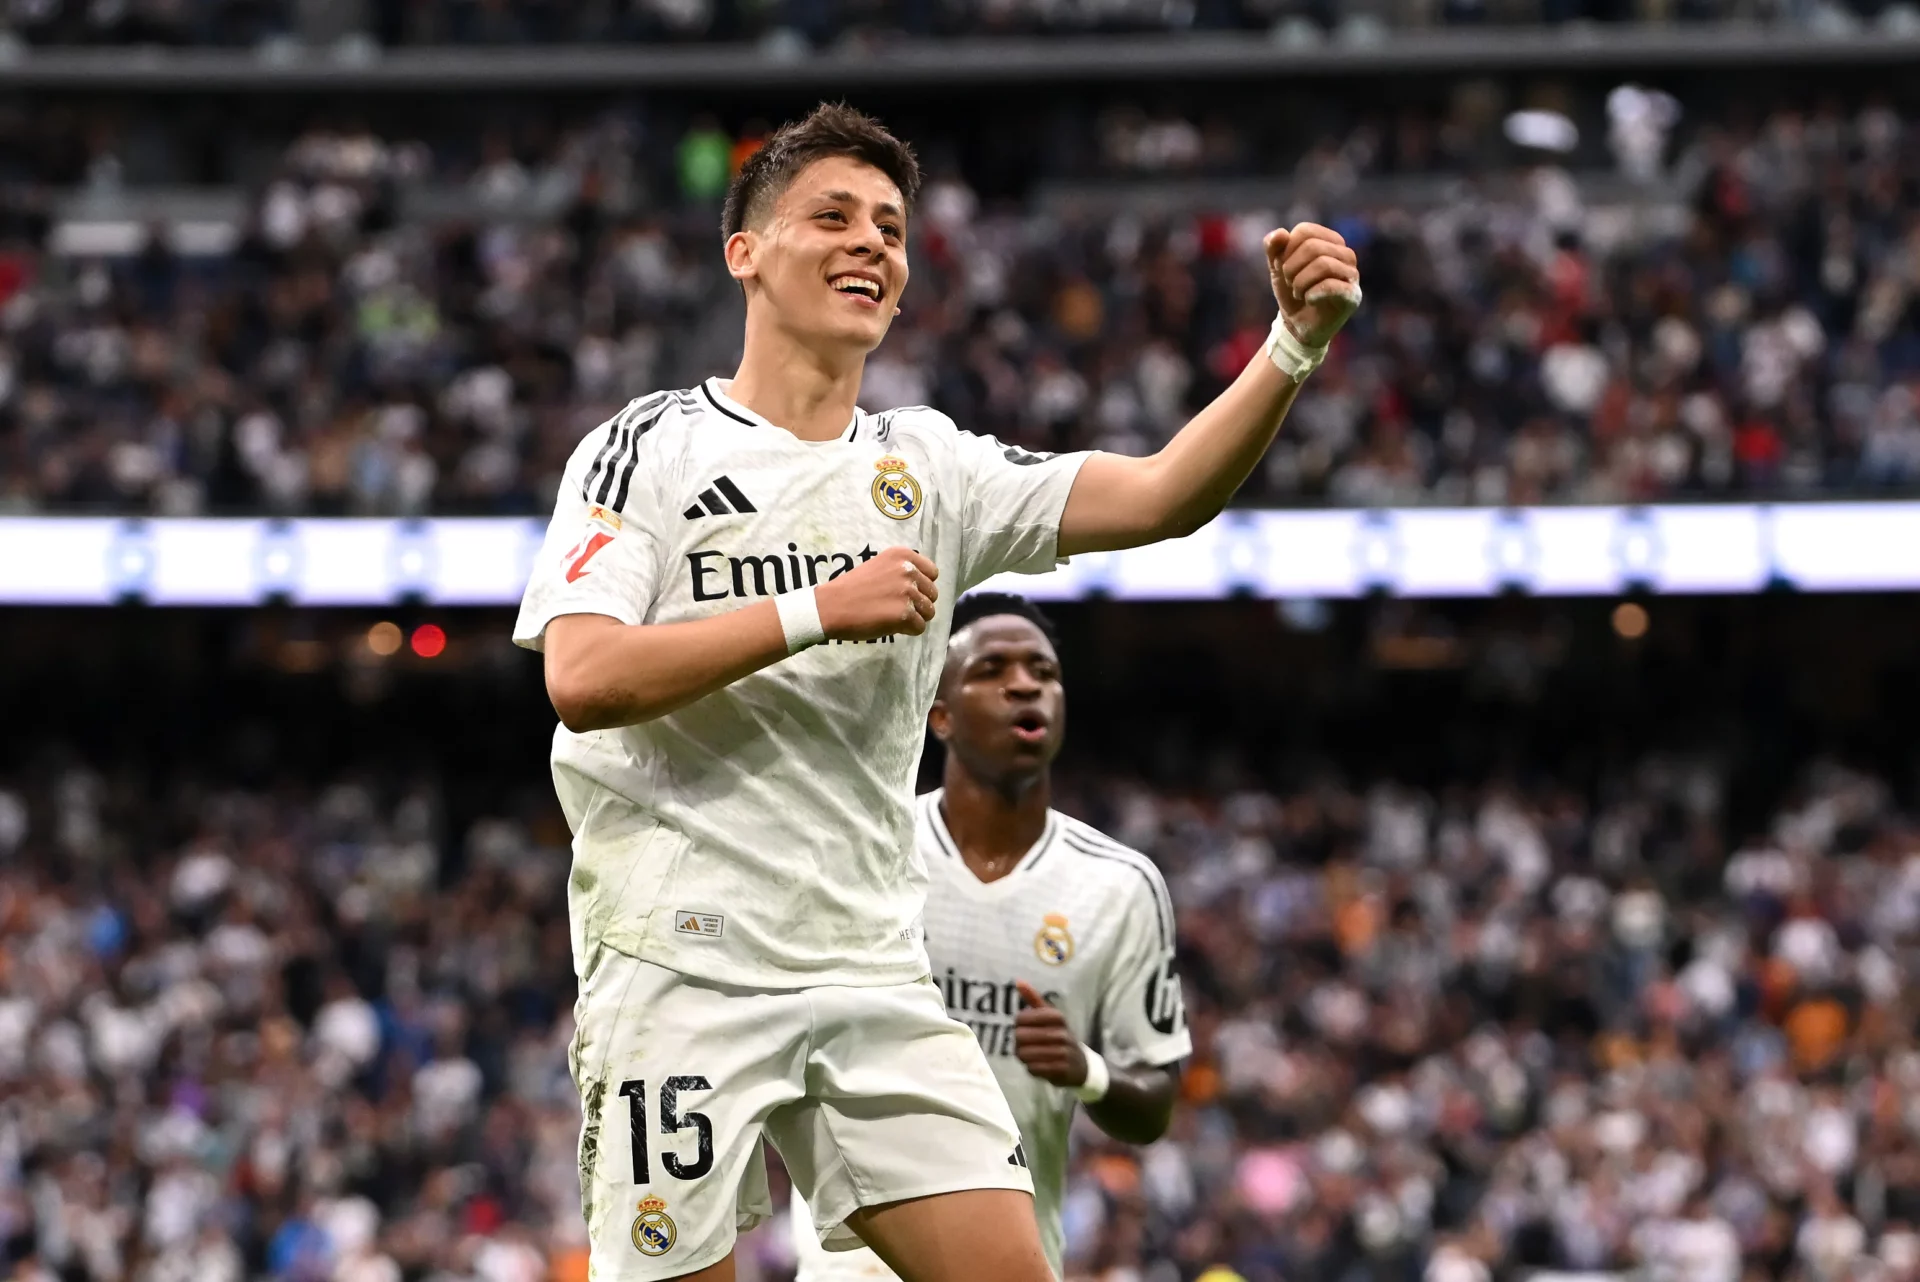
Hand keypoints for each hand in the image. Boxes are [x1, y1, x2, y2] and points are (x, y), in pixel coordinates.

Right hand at [814, 546, 938, 641]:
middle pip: (932, 594)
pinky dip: (908, 631)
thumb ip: (901, 571)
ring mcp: (908, 593)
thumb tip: (922, 585)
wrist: (830, 606)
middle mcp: (908, 571)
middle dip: (919, 603)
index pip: (932, 572)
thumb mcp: (879, 566)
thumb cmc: (851, 588)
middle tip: (897, 607)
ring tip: (894, 617)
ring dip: (915, 618)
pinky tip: (891, 626)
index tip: (907, 592)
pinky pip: (920, 627)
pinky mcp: (904, 614)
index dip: (922, 586)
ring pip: (929, 612)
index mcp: (902, 555)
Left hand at [1013, 981, 1087, 1087]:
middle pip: (1020, 1036)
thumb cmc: (1060, 1036)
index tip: (1025, 1027)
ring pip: (1025, 1054)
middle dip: (1018, 1043)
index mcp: (1057, 1017)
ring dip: (1023, 1056)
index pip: (1021, 1018)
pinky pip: (1033, 1068)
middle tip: (1025, 1045)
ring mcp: (1062, 1052)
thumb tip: (1018, 981)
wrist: (1080, 1065)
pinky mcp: (1061, 1069)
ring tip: (1030, 1055)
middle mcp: (1061, 1033)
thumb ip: (1033, 999)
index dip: (1018, 1025)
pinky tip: (1037, 1066)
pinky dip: (1031, 1068)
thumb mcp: (1050, 1016)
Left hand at [1265, 223, 1361, 349]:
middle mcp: (1346, 254)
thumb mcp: (1277, 267)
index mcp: (1330, 241)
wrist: (1298, 325)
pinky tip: (1309, 300)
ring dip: (1300, 282)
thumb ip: (1273, 247)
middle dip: (1291, 268)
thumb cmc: (1291, 291)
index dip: (1286, 250)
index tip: (1282, 267)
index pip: (1305, 231)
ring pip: (1323, 264)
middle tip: (1290, 283)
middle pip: (1313, 247)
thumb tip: (1280, 233)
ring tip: (1298, 292)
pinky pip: (1331, 286)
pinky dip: (1312, 294)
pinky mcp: (1353, 296)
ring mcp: (1352, 275)